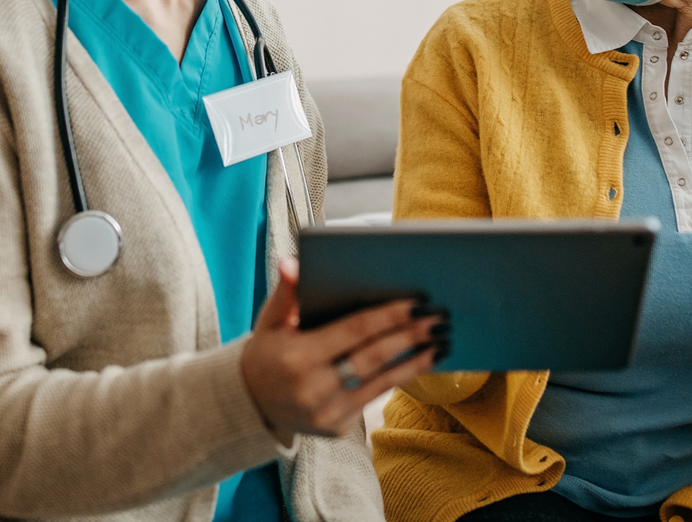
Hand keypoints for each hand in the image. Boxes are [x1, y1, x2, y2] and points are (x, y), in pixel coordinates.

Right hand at [239, 257, 447, 443]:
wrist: (250, 405)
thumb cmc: (266, 353)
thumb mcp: (269, 321)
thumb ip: (286, 292)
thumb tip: (295, 263)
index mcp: (297, 357)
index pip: (353, 331)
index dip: (388, 316)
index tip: (417, 302)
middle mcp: (313, 389)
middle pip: (374, 357)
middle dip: (411, 336)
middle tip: (440, 318)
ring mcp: (327, 413)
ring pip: (382, 382)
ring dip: (416, 361)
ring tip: (442, 341)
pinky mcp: (337, 429)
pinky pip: (375, 398)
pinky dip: (399, 378)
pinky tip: (420, 361)